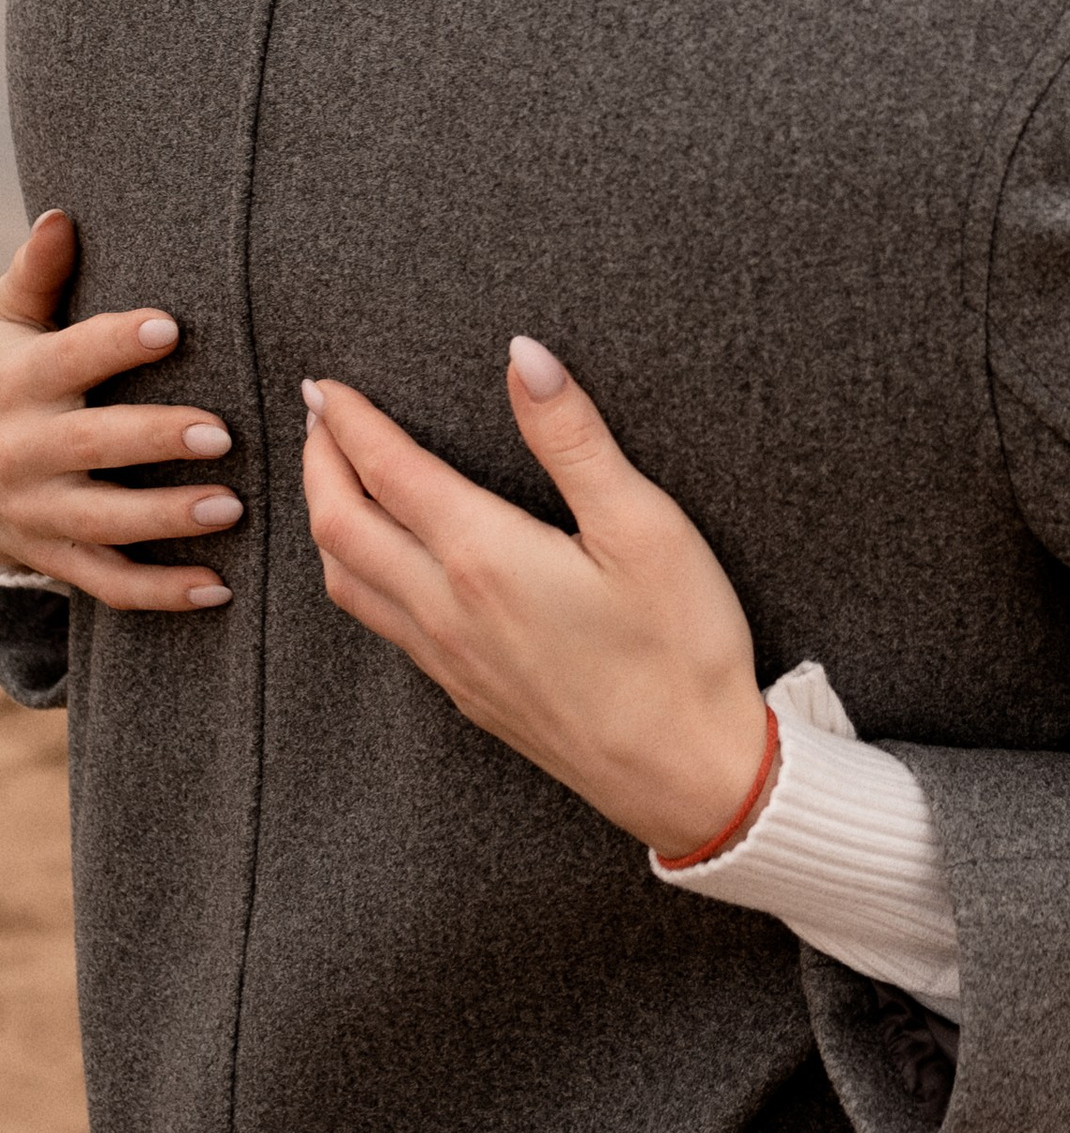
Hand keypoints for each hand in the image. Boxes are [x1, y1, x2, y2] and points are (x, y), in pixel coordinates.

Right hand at [0, 211, 239, 607]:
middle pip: (91, 446)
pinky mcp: (50, 557)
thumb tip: (64, 216)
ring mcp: (35, 511)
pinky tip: (220, 588)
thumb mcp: (4, 328)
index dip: (116, 342)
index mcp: (20, 381)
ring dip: (166, 519)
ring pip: (101, 523)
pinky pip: (105, 584)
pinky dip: (161, 593)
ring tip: (231, 508)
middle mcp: (24, 449)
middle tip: (222, 433)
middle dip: (154, 440)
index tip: (172, 325)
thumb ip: (37, 277)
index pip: (70, 356)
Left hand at [300, 340, 770, 854]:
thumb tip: (523, 357)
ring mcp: (450, 659)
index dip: (348, 421)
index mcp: (485, 558)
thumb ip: (574, 438)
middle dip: (318, 463)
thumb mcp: (644, 526)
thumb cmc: (681, 647)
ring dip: (326, 520)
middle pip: (341, 527)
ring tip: (334, 478)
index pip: (389, 472)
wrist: (689, 774)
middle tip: (318, 416)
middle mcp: (447, 610)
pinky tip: (383, 563)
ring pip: (347, 582)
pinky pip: (381, 623)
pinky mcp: (466, 692)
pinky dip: (354, 573)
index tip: (325, 383)